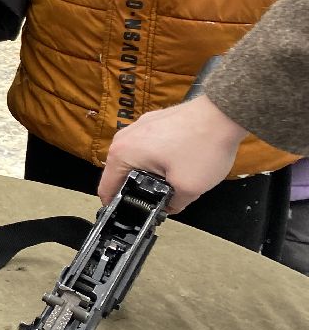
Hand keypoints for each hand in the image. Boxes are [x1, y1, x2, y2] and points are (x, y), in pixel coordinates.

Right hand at [98, 95, 246, 212]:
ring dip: (150, 172)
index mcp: (122, 154)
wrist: (224, 114)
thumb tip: (168, 207)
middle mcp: (125, 137)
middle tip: (161, 199)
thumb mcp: (189, 188)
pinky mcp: (153, 121)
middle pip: (121, 174)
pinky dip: (159, 157)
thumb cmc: (202, 145)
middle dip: (138, 189)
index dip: (116, 207)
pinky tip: (180, 161)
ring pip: (137, 159)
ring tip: (175, 178)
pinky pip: (149, 146)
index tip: (130, 216)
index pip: (106, 188)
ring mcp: (139, 126)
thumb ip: (173, 205)